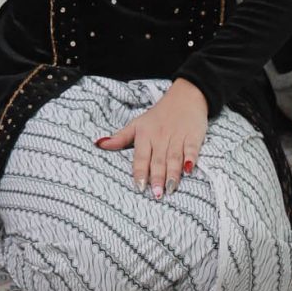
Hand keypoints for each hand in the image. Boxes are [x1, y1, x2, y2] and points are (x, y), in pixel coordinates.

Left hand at [96, 77, 208, 198]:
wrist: (185, 96)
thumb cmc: (158, 115)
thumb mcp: (137, 124)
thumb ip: (120, 138)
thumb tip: (98, 144)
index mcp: (145, 135)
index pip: (141, 156)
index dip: (140, 172)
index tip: (139, 187)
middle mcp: (160, 137)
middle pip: (158, 160)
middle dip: (157, 177)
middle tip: (156, 194)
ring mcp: (177, 137)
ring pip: (174, 157)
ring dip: (172, 173)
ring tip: (170, 189)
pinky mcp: (193, 136)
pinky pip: (192, 149)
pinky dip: (191, 158)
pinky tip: (189, 169)